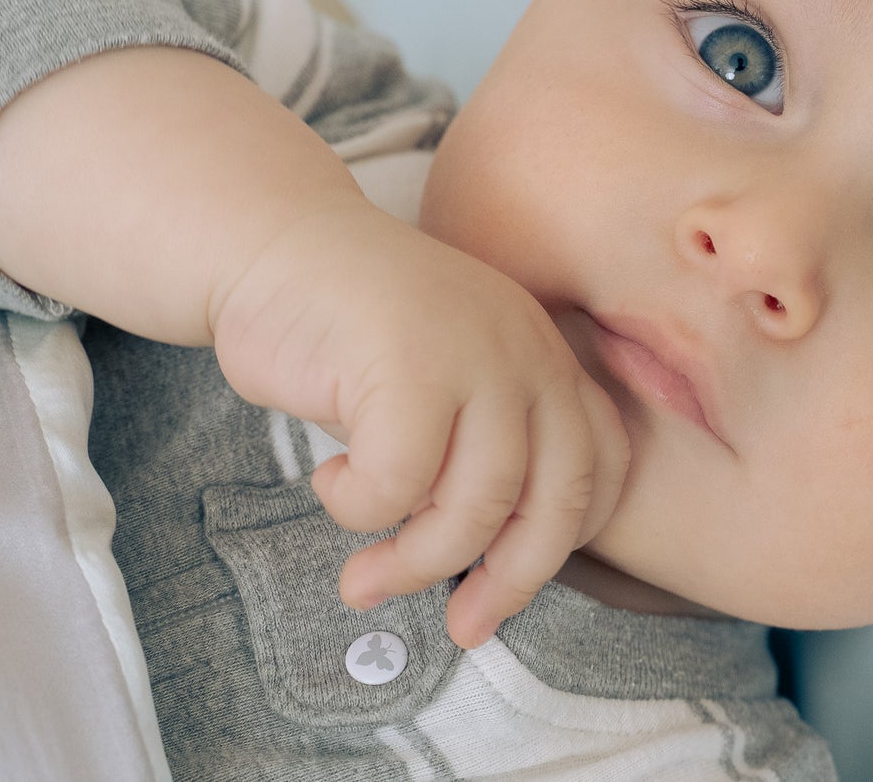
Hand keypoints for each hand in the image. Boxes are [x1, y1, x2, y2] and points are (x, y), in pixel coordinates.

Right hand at [210, 196, 630, 649]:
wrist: (272, 245)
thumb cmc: (347, 333)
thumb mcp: (443, 385)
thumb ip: (480, 449)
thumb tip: (491, 569)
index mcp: (544, 354)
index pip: (601, 464)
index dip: (565, 542)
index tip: (509, 588)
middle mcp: (525, 349)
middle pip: (554, 500)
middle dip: (509, 581)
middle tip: (464, 627)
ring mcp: (472, 352)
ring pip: (475, 505)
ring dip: (415, 560)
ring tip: (365, 573)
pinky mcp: (407, 360)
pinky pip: (398, 482)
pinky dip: (360, 506)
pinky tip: (332, 480)